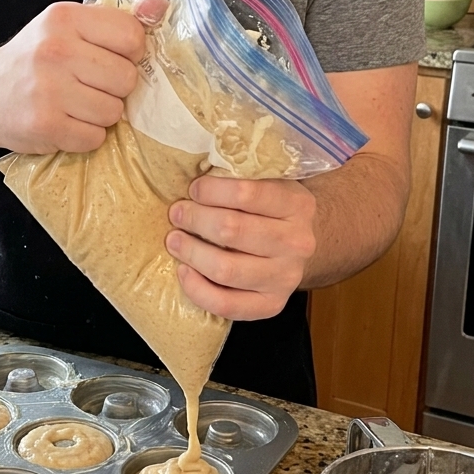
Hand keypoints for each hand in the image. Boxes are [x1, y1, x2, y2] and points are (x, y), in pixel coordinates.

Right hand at [0, 1, 144, 153]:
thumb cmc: (35, 58)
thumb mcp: (70, 26)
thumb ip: (115, 18)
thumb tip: (160, 3)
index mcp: (65, 18)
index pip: (131, 36)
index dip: (130, 54)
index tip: (110, 58)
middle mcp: (56, 49)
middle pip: (127, 78)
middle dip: (115, 88)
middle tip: (90, 85)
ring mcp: (49, 89)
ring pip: (113, 112)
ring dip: (101, 115)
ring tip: (76, 104)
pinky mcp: (45, 124)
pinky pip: (94, 138)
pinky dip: (85, 136)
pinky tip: (66, 122)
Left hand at [165, 176, 316, 319]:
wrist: (299, 245)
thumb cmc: (270, 209)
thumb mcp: (268, 183)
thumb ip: (240, 176)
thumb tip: (190, 168)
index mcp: (297, 204)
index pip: (247, 194)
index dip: (211, 191)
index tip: (193, 189)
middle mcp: (297, 243)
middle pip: (232, 230)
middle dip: (195, 219)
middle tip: (176, 213)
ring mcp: (286, 278)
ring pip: (226, 270)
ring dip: (191, 253)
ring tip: (174, 240)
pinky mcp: (272, 305)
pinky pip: (227, 305)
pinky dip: (198, 290)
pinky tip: (184, 272)